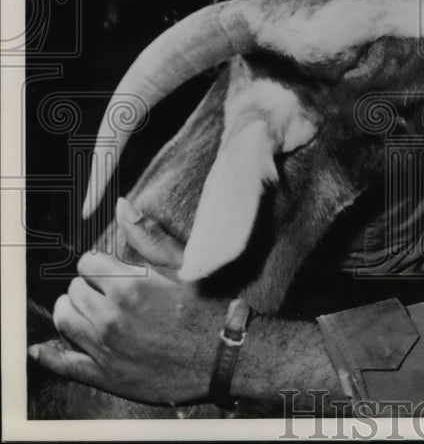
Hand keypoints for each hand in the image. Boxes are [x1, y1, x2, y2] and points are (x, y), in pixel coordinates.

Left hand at [29, 198, 227, 404]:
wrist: (225, 354)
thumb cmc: (209, 306)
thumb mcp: (183, 265)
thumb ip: (148, 235)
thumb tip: (121, 205)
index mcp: (130, 285)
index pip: (88, 264)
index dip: (99, 264)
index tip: (110, 270)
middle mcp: (112, 316)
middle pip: (74, 290)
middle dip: (87, 286)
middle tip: (105, 290)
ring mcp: (107, 348)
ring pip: (65, 320)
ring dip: (72, 311)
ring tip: (87, 310)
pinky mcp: (106, 375)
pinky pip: (64, 364)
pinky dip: (50, 355)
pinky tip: (43, 350)